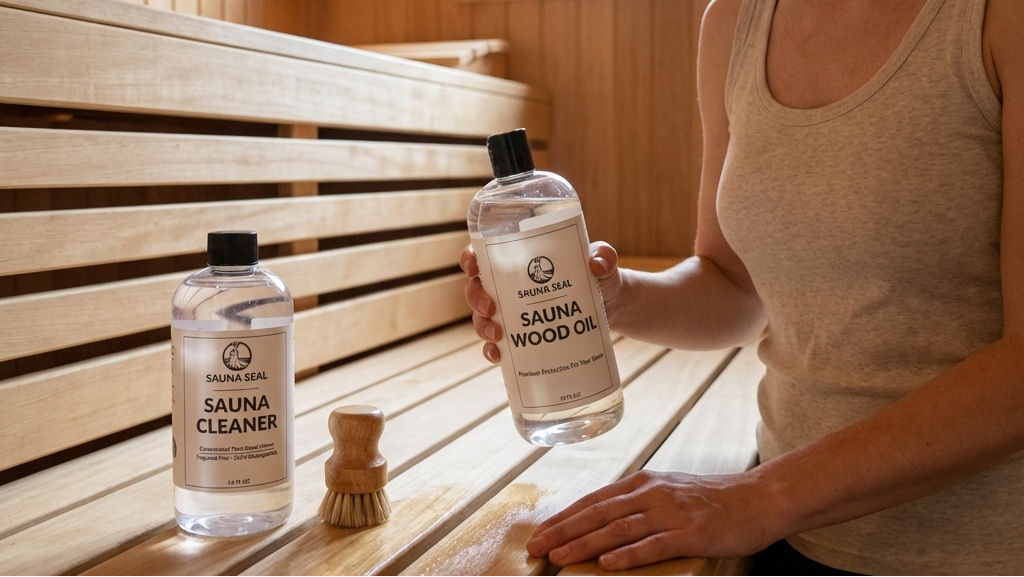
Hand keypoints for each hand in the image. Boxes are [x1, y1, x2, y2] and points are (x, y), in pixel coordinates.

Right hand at [459, 242, 623, 363]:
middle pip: (476, 287)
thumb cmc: (599, 275)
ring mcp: (513, 311)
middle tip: (490, 308)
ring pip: (482, 317)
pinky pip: (497, 343)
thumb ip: (603, 256)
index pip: (484, 253)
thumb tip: (596, 264)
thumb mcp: (603, 260)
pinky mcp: (522, 334)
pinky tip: (498, 356)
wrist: (612, 306)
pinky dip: (493, 350)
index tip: (473, 266)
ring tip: (497, 336)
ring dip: (482, 327)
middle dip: (475, 298)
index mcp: (520, 258)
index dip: (471, 258)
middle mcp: (509, 284)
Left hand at [525, 470, 777, 570]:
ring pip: (618, 529)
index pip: (594, 501)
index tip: (540, 534)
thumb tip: (602, 521)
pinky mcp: (691, 533)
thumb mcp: (668, 492)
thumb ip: (637, 503)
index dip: (564, 518)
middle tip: (536, 548)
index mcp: (643, 483)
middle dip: (563, 532)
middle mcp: (652, 494)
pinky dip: (628, 555)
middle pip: (598, 514)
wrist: (759, 498)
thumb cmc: (713, 499)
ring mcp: (671, 513)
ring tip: (559, 558)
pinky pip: (653, 545)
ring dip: (585, 544)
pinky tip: (607, 564)